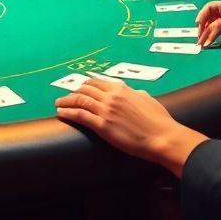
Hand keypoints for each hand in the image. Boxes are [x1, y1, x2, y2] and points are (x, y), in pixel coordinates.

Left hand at [55, 76, 207, 174]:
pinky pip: (80, 115)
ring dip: (66, 101)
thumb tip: (133, 92)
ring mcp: (106, 110)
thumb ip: (137, 94)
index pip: (98, 82)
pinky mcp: (102, 126)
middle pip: (85, 89)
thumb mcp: (148, 100)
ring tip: (58, 104)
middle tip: (66, 97)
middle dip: (74, 92)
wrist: (162, 137)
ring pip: (79, 100)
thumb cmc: (159, 121)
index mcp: (122, 89)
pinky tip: (61, 113)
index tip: (80, 87)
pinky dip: (68, 112)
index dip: (86, 84)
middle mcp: (111, 96)